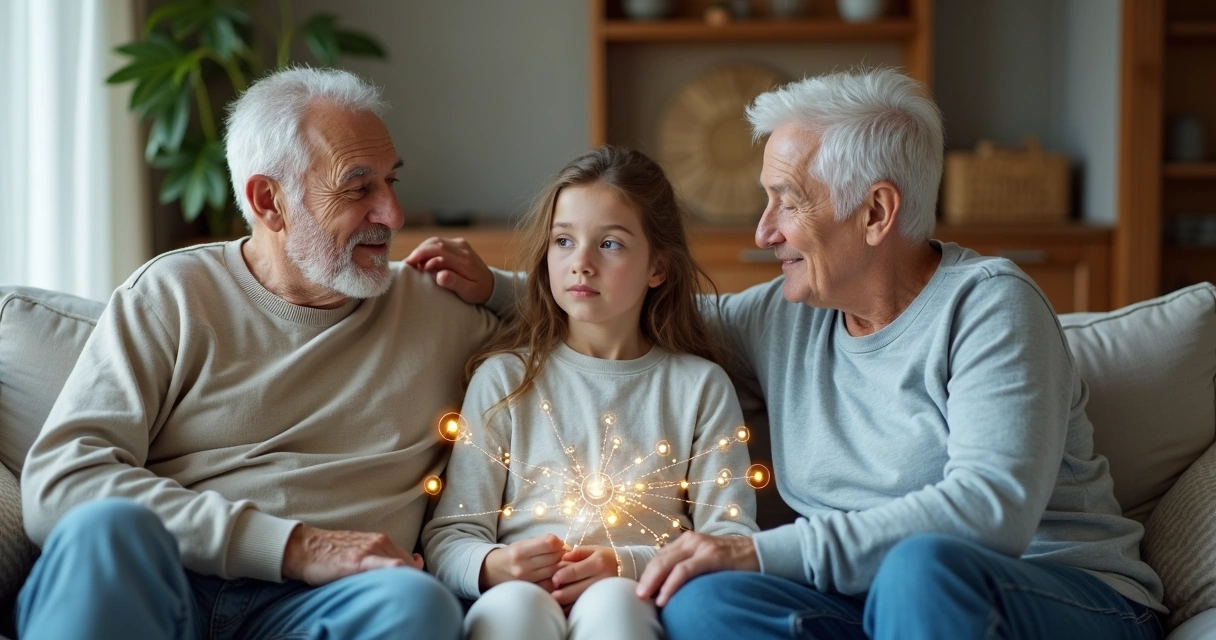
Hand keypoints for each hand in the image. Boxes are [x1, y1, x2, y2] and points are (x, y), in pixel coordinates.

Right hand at [281, 524, 422, 585]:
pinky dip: (393, 568)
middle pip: (408, 566)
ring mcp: (370, 551)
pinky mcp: (357, 561)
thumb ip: (381, 558)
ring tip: (405, 596)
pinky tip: (400, 572)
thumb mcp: (361, 550)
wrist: (304, 548)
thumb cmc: (332, 553)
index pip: (410, 561)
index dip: (415, 577)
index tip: (415, 589)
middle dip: (412, 582)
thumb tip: (408, 566)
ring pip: (399, 565)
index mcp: (383, 541)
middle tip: (409, 598)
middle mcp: (380, 543)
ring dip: (405, 580)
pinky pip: (381, 564)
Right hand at [403, 237, 494, 304]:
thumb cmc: (478, 291)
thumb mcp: (468, 292)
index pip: (439, 252)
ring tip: (413, 263)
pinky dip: (427, 249)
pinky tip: (422, 260)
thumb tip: (440, 275)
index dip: (423, 257)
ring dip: (422, 249)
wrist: (492, 284)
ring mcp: (461, 244)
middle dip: (419, 252)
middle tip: (407, 264)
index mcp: (465, 261)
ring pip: (435, 240)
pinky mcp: (459, 244)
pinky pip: (439, 242)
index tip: (412, 268)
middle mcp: (463, 249)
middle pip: (435, 243)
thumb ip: (454, 283)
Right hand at [479, 534, 566, 590]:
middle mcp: (523, 567)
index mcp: (520, 551)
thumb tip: (561, 544)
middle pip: (555, 559)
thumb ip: (541, 542)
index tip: (557, 543)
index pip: (550, 544)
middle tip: (558, 554)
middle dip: (560, 554)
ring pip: (555, 573)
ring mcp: (527, 582)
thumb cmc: (511, 555)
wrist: (491, 573)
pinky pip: (551, 586)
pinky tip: (552, 576)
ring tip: (555, 564)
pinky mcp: (530, 592)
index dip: (557, 542)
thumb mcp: (522, 543)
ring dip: (560, 567)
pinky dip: (555, 580)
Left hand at [550, 545, 618, 607]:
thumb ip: (577, 552)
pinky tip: (566, 607)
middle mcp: (601, 579)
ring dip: (564, 604)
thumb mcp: (594, 550)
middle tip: (552, 594)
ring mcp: (603, 593)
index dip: (560, 576)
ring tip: (556, 602)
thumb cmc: (606, 559)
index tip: (553, 579)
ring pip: (578, 603)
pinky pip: (584, 609)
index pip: (573, 572)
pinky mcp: (603, 603)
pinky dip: (572, 610)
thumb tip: (562, 557)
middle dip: (559, 594)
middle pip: (574, 591)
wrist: (628, 570)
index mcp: (597, 563)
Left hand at [635, 532, 758, 605]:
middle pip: (660, 559)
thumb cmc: (733, 561)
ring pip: (668, 563)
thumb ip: (690, 566)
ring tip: (645, 598)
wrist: (761, 553)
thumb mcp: (707, 560)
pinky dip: (671, 585)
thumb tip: (669, 586)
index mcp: (688, 541)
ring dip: (653, 582)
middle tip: (637, 596)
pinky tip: (664, 597)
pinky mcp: (712, 556)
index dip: (647, 573)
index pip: (660, 557)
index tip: (640, 589)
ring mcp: (702, 546)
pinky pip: (684, 571)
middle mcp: (692, 540)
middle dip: (646, 578)